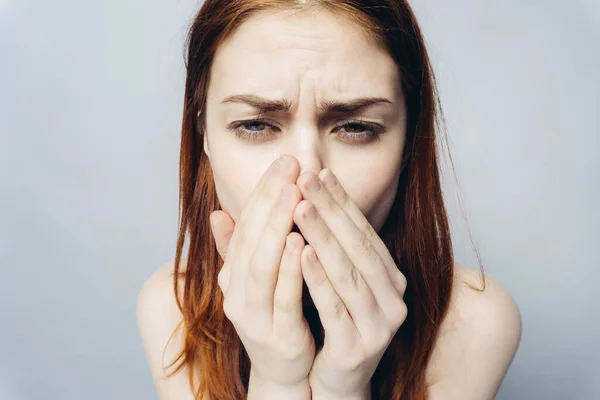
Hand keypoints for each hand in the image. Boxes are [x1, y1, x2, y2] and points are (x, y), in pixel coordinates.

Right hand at [210, 155, 315, 388]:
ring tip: (293, 195)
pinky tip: (300, 242)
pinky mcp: (278, 336)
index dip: (262, 192)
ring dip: (275, 228)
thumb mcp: (255, 278)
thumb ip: (240, 247)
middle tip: (290, 167)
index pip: (244, 225)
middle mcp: (235, 294)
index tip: (283, 162)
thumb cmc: (274, 314)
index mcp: (232, 275)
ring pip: (260, 266)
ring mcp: (253, 317)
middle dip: (269, 201)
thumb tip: (218, 212)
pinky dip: (289, 269)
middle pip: (250, 240)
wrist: (284, 370)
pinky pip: (282, 299)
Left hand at [293, 168, 407, 396]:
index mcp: (388, 276)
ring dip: (323, 237)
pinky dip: (318, 280)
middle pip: (357, 246)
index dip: (340, 201)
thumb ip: (327, 243)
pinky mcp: (358, 348)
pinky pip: (336, 308)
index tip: (318, 172)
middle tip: (306, 178)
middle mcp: (392, 297)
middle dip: (330, 210)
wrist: (336, 379)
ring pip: (348, 273)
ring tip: (300, 207)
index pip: (363, 231)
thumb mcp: (335, 279)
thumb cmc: (334, 321)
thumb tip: (304, 197)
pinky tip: (301, 254)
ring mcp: (379, 324)